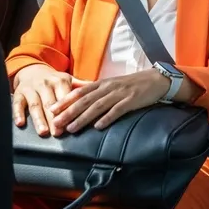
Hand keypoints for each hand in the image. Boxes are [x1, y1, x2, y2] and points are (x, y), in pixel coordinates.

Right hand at [12, 64, 86, 136]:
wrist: (32, 70)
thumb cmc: (53, 80)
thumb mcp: (68, 80)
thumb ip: (82, 86)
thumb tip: (99, 88)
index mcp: (59, 81)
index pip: (65, 97)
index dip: (68, 110)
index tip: (72, 123)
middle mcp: (45, 84)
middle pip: (50, 104)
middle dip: (54, 119)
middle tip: (58, 133)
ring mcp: (31, 89)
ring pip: (35, 105)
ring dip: (38, 119)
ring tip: (43, 132)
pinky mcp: (18, 93)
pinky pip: (17, 104)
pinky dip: (17, 113)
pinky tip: (20, 124)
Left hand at [49, 69, 170, 133]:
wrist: (156, 80)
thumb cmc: (132, 85)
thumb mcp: (113, 86)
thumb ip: (98, 93)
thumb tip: (80, 102)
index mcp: (102, 84)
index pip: (80, 92)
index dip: (65, 101)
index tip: (51, 110)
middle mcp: (109, 87)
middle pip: (85, 100)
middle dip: (69, 112)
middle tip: (56, 122)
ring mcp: (120, 93)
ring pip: (98, 106)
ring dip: (83, 118)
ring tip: (72, 128)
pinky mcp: (132, 100)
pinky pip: (117, 110)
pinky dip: (107, 118)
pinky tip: (98, 126)